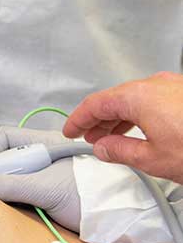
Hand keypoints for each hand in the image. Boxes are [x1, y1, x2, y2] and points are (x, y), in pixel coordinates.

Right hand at [0, 127, 83, 231]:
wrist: (125, 220)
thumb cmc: (90, 197)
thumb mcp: (43, 189)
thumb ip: (6, 184)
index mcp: (46, 144)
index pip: (5, 138)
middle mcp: (47, 156)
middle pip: (7, 157)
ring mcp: (51, 176)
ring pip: (15, 176)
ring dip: (2, 187)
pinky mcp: (54, 195)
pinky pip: (24, 191)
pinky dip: (13, 199)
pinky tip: (11, 208)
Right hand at [64, 72, 182, 182]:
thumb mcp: (154, 159)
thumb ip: (121, 151)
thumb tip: (103, 148)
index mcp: (139, 96)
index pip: (95, 104)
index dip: (78, 120)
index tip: (70, 130)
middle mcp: (155, 84)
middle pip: (115, 99)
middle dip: (98, 120)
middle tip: (87, 136)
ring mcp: (174, 85)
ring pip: (136, 98)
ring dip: (120, 117)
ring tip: (113, 136)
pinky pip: (154, 98)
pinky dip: (142, 112)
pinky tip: (140, 128)